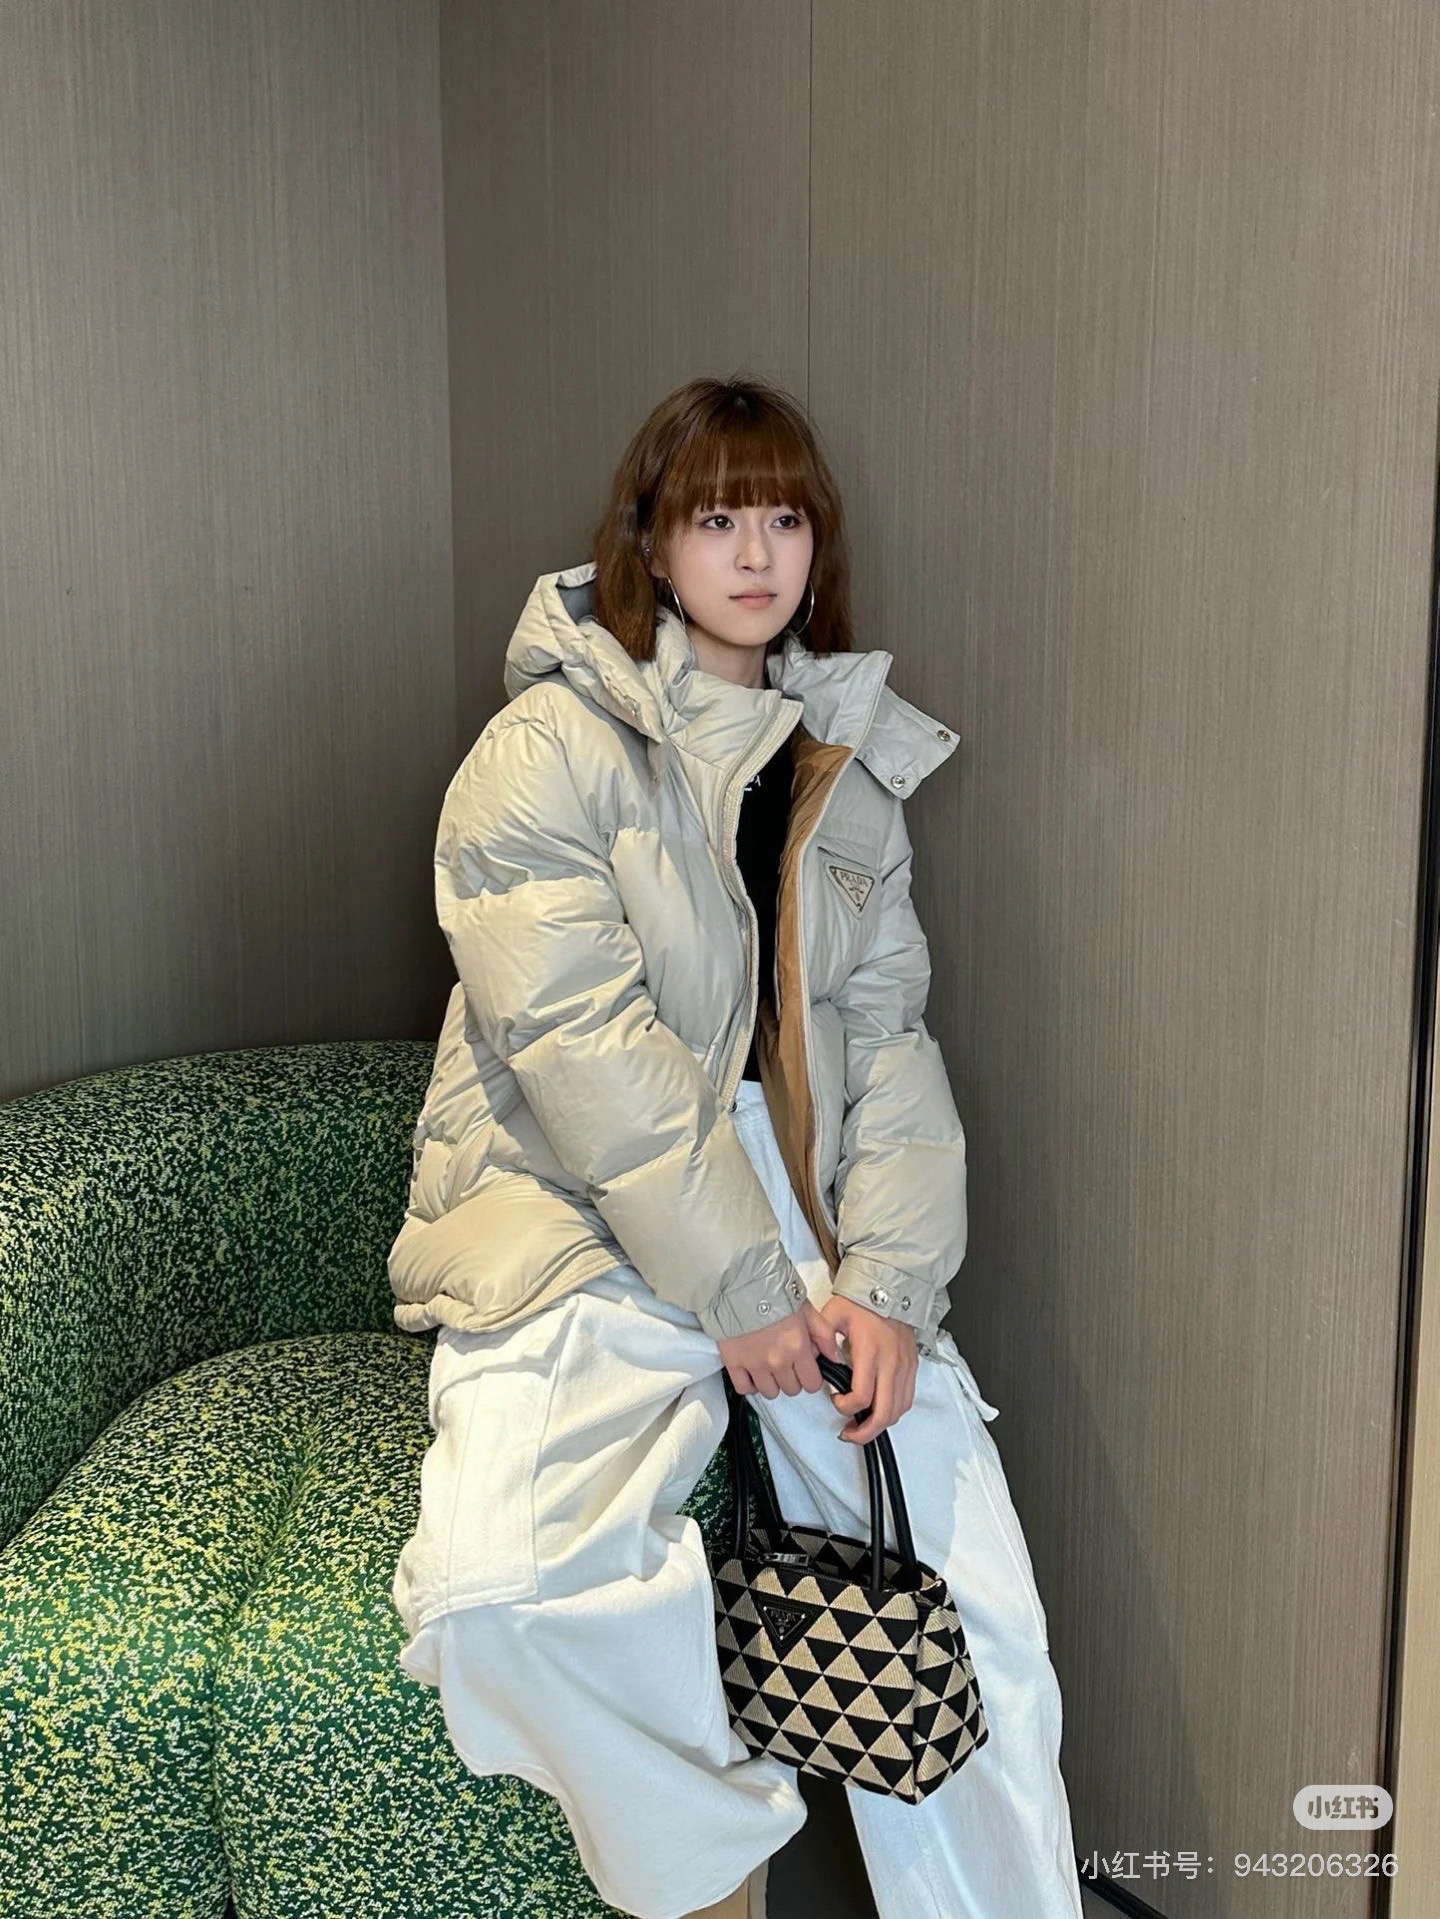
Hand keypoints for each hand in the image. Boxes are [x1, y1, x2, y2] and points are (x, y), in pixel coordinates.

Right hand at [716, 1297, 843, 1399]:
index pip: (812, 1383)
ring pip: (770, 1392)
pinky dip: (750, 1384)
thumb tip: (835, 1358)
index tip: (806, 1367)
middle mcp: (777, 1361)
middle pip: (792, 1389)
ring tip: (769, 1365)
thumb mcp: (807, 1309)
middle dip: (792, 1378)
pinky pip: (744, 1389)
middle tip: (787, 1361)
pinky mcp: (733, 1363)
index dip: (811, 1376)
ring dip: (772, 1382)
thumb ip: (824, 1335)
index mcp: (798, 1348)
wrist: (741, 1282)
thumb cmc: (775, 1292)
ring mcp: (754, 1365)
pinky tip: (753, 1372)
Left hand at [816, 1295, 917, 1443]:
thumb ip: (821, 1337)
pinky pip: (907, 1399)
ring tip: (861, 1427)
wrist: (889, 1288)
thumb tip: (816, 1362)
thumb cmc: (860, 1302)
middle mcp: (891, 1362)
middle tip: (849, 1433)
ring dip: (880, 1425)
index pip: (862, 1395)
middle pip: (885, 1412)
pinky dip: (893, 1412)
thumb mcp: (833, 1313)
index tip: (835, 1400)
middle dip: (866, 1431)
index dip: (846, 1407)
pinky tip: (878, 1411)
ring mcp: (905, 1366)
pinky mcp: (912, 1367)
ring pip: (899, 1410)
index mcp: (870, 1350)